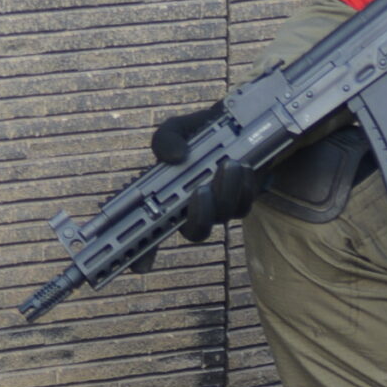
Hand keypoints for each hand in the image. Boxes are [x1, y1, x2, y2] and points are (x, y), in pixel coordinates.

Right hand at [150, 104, 258, 242]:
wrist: (239, 122)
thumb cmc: (201, 132)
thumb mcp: (179, 128)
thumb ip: (166, 139)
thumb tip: (175, 157)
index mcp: (168, 197)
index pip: (151, 234)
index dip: (144, 254)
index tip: (141, 264)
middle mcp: (194, 208)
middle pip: (196, 231)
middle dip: (200, 214)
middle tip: (200, 190)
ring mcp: (221, 205)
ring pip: (225, 215)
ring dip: (227, 191)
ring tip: (229, 164)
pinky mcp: (245, 198)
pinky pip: (246, 203)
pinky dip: (246, 186)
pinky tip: (245, 165)